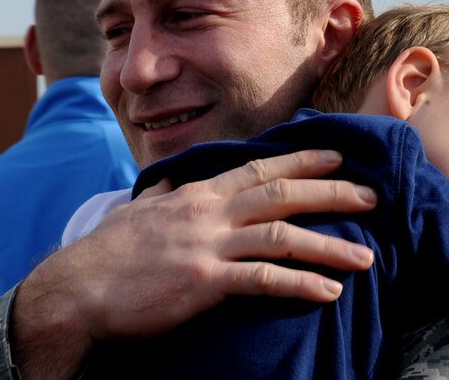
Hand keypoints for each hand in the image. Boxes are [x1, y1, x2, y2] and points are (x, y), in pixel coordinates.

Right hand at [11, 149, 375, 378]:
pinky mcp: (203, 281)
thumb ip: (161, 194)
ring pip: (281, 235)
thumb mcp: (138, 211)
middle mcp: (209, 211)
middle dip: (330, 192)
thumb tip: (168, 181)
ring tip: (366, 256)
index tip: (336, 155)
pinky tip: (328, 292)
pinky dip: (298, 284)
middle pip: (281, 194)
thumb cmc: (110, 251)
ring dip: (328, 244)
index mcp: (199, 193)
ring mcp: (208, 244)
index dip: (301, 160)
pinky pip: (261, 280)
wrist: (78, 288)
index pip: (259, 168)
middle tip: (370, 195)